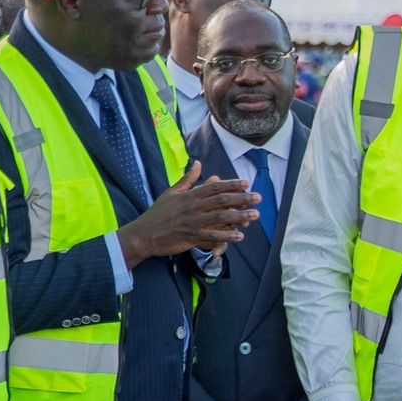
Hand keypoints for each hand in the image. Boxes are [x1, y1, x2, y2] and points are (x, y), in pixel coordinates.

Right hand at [118, 161, 259, 267]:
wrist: (143, 234)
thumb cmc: (158, 214)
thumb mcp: (171, 193)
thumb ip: (188, 179)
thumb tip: (198, 163)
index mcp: (189, 195)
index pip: (214, 187)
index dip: (232, 184)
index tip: (246, 183)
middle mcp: (193, 206)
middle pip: (222, 200)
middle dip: (242, 198)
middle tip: (258, 198)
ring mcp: (193, 222)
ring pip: (220, 217)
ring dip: (240, 216)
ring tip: (255, 215)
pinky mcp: (191, 236)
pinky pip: (212, 236)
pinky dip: (226, 236)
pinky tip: (240, 236)